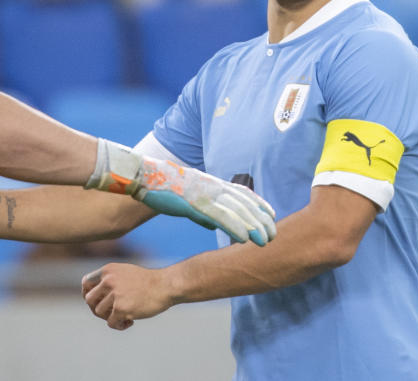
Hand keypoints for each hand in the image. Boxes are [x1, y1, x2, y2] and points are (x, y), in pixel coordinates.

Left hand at [81, 263, 170, 328]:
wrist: (166, 286)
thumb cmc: (148, 282)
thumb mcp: (125, 272)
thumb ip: (109, 280)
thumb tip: (91, 298)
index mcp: (108, 270)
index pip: (86, 283)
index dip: (88, 294)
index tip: (97, 302)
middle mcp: (108, 280)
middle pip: (89, 300)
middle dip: (97, 308)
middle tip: (110, 312)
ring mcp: (115, 294)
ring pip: (99, 312)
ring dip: (110, 317)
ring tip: (124, 317)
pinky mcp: (122, 308)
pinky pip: (111, 323)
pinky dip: (119, 326)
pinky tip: (130, 322)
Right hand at [137, 156, 276, 244]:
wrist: (144, 177)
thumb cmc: (164, 188)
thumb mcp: (188, 198)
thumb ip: (204, 211)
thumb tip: (214, 224)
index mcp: (212, 183)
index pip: (243, 193)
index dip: (260, 205)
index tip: (272, 217)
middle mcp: (213, 186)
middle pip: (245, 203)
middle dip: (262, 220)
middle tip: (274, 235)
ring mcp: (205, 193)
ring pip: (237, 211)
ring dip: (254, 227)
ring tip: (266, 241)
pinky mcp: (195, 202)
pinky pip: (220, 216)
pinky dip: (235, 227)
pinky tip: (244, 239)